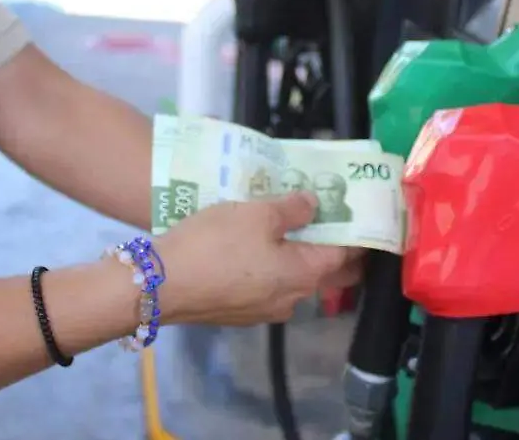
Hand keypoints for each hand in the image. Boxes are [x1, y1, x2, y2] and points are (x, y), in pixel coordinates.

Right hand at [152, 192, 364, 324]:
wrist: (158, 286)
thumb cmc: (215, 245)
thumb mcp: (257, 213)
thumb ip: (293, 208)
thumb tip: (314, 205)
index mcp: (305, 274)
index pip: (346, 255)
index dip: (355, 234)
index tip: (359, 215)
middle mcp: (292, 299)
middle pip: (323, 272)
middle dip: (331, 248)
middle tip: (328, 219)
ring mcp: (264, 311)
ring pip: (293, 280)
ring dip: (296, 257)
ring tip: (287, 227)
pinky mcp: (239, 314)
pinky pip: (267, 287)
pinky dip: (271, 268)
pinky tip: (254, 249)